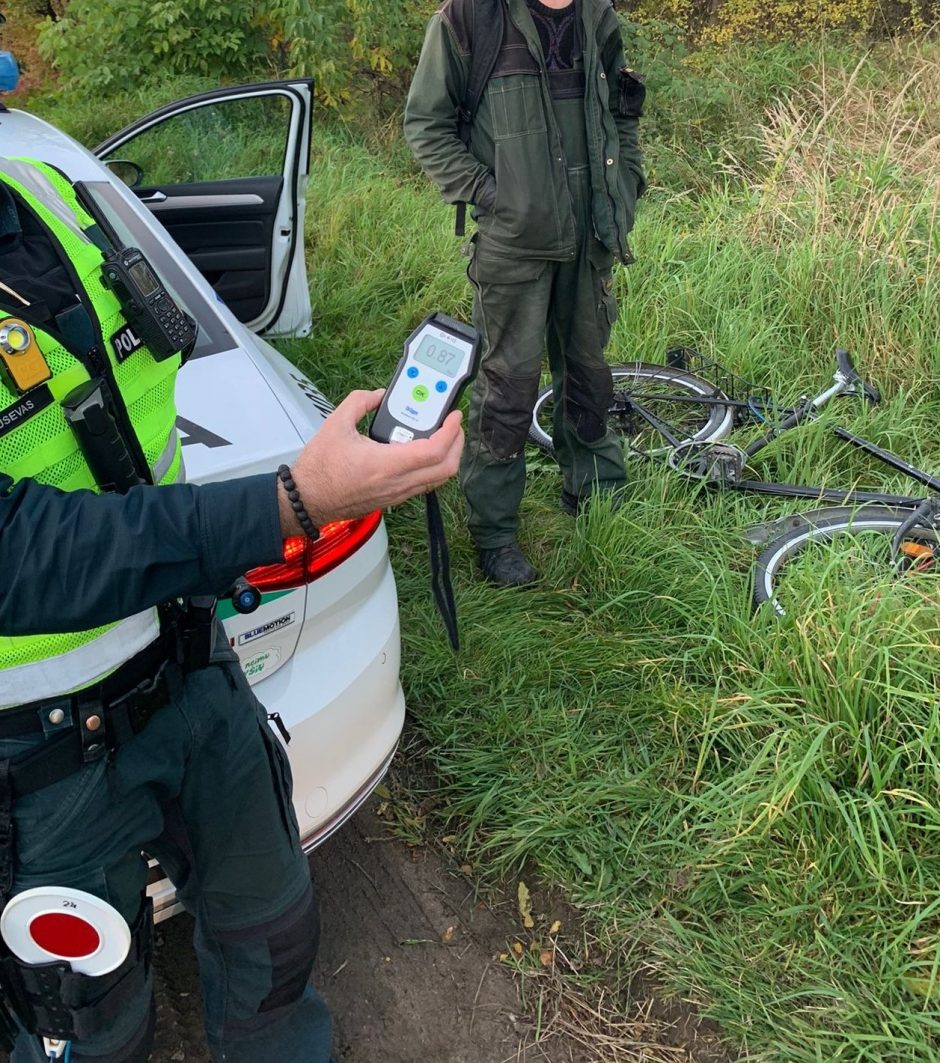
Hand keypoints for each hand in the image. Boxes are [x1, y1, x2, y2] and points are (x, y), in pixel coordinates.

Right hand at [278, 389, 463, 533]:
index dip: (451, 432)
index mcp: (386, 464)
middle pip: (446, 469)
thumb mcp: (336, 424)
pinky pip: (423, 485)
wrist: (306, 500)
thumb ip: (360, 402)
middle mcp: (396, 483)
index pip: (434, 451)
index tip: (453, 417)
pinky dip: (432, 468)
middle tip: (453, 426)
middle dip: (457, 445)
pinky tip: (421, 452)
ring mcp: (397, 494)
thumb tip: (378, 394)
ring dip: (446, 458)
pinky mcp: (393, 499)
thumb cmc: (318, 469)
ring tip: (441, 437)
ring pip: (437, 480)